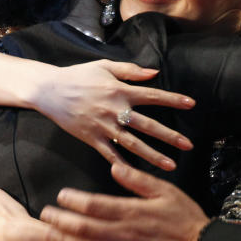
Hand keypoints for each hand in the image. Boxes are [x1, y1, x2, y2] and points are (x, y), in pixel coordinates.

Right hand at [31, 60, 195, 171]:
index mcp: (120, 90)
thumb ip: (130, 70)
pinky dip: (123, 165)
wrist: (49, 90)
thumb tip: (154, 72)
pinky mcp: (91, 138)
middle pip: (148, 125)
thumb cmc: (78, 75)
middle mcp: (115, 109)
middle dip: (170, 136)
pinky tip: (138, 175)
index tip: (191, 104)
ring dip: (153, 155)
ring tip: (171, 165)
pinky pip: (110, 154)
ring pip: (133, 144)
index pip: (152, 95)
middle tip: (188, 145)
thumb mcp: (104, 66)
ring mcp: (103, 126)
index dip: (172, 99)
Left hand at [40, 162, 209, 240]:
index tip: (62, 195)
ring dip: (65, 240)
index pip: (95, 205)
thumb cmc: (185, 219)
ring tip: (50, 233)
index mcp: (133, 211)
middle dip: (61, 220)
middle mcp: (124, 234)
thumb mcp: (166, 191)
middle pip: (84, 227)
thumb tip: (116, 166)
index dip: (74, 200)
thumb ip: (138, 180)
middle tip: (46, 214)